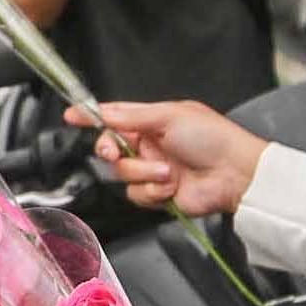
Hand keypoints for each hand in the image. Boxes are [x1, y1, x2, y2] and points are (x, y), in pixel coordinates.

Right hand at [64, 99, 266, 215]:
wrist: (234, 174)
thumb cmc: (211, 137)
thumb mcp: (169, 116)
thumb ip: (131, 115)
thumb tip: (102, 110)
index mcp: (152, 121)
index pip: (115, 116)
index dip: (92, 117)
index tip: (72, 116)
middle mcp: (149, 145)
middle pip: (110, 148)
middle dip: (112, 150)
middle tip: (116, 151)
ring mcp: (153, 171)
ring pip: (123, 175)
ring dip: (144, 173)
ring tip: (168, 172)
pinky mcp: (157, 195)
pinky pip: (137, 195)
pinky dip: (153, 191)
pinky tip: (171, 187)